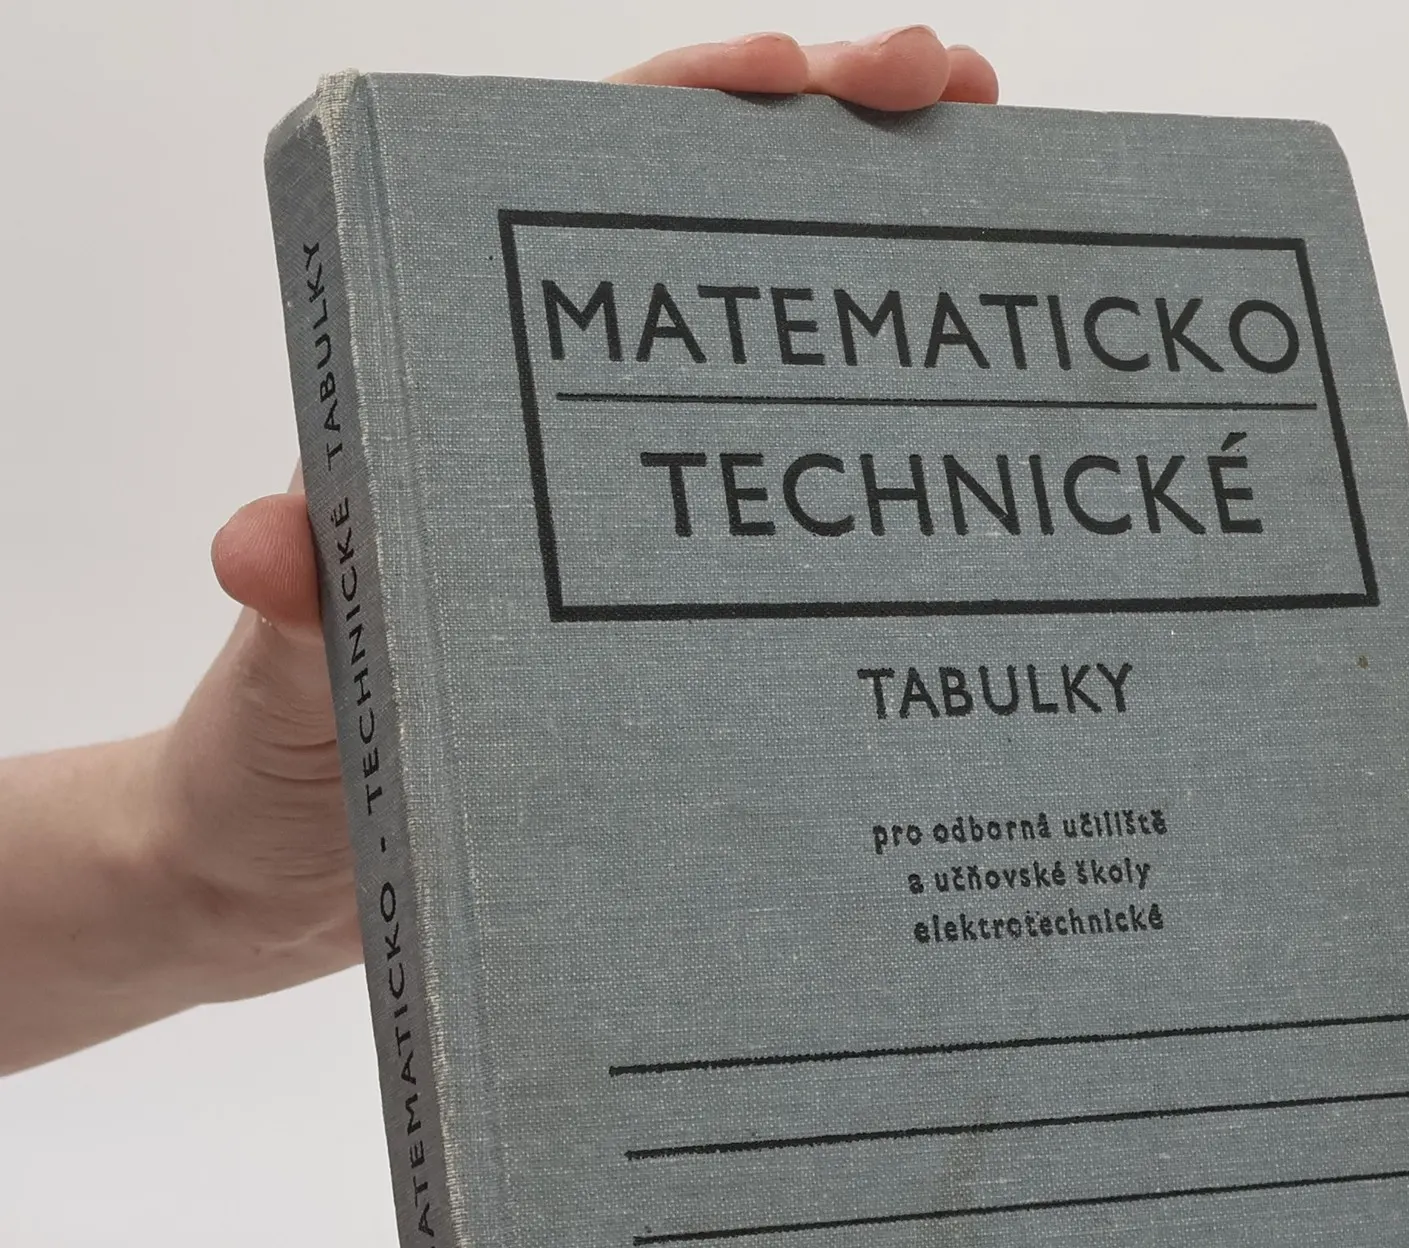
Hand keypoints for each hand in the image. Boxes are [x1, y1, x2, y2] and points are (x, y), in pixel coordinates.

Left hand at [0, 29, 998, 1072]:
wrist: (291, 871)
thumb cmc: (272, 754)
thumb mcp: (295, 676)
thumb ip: (306, 603)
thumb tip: (270, 543)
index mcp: (458, 392)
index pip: (580, 195)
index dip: (697, 109)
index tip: (802, 75)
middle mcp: (560, 437)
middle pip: (713, 245)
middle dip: (837, 147)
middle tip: (958, 97)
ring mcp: (635, 527)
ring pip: (777, 372)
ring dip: (888, 284)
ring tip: (1003, 228)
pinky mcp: (678, 623)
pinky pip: (794, 522)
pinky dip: (883, 474)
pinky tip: (977, 469)